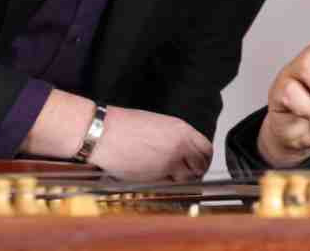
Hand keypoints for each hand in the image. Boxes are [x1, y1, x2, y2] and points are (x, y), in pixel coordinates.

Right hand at [88, 106, 211, 181]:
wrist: (104, 134)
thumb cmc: (124, 126)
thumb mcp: (157, 123)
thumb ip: (174, 136)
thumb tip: (182, 147)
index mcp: (181, 130)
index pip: (206, 148)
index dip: (205, 158)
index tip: (200, 162)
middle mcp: (179, 147)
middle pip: (201, 166)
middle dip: (197, 172)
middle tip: (190, 174)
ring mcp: (168, 163)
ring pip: (187, 179)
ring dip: (182, 180)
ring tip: (172, 178)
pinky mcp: (154, 177)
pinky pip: (169, 185)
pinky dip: (167, 186)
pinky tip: (158, 180)